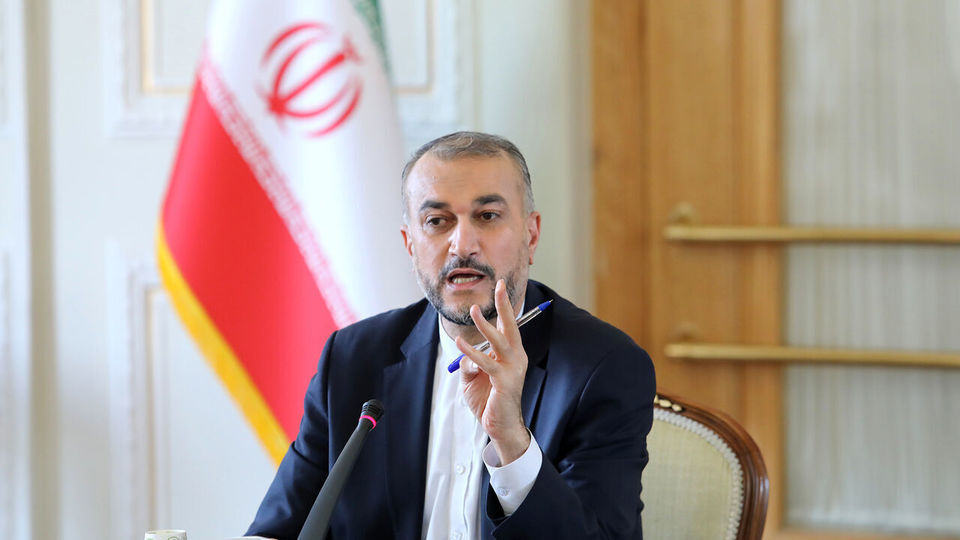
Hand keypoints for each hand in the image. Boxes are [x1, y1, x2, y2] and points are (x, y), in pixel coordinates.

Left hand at [456, 279, 530, 464]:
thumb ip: (470, 363)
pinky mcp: (504, 381)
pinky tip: (461, 344)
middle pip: (510, 327)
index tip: (500, 288)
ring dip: (485, 325)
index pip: (508, 327)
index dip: (504, 307)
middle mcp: (516, 358)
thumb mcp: (474, 378)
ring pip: (498, 341)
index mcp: (512, 355)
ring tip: (473, 311)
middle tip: (499, 286)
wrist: (501, 426)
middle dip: (504, 305)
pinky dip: (472, 353)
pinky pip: (485, 363)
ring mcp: (512, 369)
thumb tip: (465, 354)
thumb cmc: (489, 401)